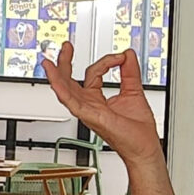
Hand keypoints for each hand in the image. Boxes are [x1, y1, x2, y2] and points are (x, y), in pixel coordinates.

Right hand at [42, 42, 160, 165]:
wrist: (144, 147)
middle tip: (65, 47)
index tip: (121, 57)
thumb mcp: (134, 92)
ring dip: (56, 75)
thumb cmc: (138, 129)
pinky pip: (72, 102)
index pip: (93, 73)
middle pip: (69, 81)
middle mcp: (89, 105)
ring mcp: (88, 111)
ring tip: (49, 61)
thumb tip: (128, 54)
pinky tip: (55, 80)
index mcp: (98, 99)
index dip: (106, 61)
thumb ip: (130, 72)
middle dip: (64, 63)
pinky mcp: (91, 116)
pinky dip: (62, 90)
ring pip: (65, 90)